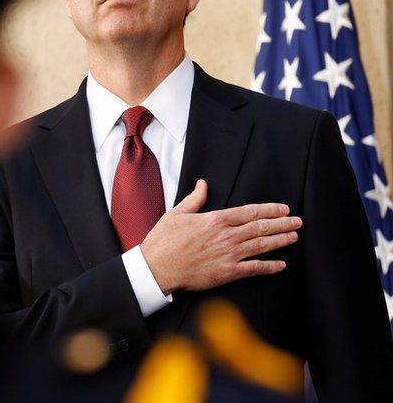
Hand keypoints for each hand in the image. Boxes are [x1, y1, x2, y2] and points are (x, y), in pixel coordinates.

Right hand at [141, 179, 300, 294]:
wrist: (158, 267)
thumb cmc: (164, 240)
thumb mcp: (177, 213)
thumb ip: (194, 199)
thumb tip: (203, 184)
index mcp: (215, 219)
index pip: (250, 211)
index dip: (270, 210)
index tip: (283, 209)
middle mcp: (227, 235)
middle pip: (261, 227)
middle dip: (282, 224)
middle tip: (297, 221)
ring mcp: (229, 254)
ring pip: (262, 245)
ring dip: (280, 240)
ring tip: (294, 236)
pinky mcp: (227, 272)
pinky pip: (254, 268)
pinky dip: (270, 266)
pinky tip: (281, 264)